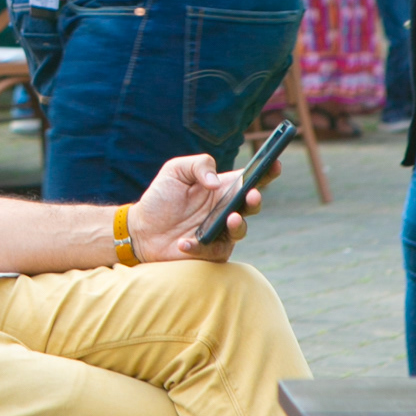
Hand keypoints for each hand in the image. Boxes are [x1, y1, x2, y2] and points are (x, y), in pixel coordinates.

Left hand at [127, 152, 274, 264]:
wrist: (140, 229)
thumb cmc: (160, 197)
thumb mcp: (175, 170)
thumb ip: (199, 165)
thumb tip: (215, 183)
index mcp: (223, 188)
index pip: (251, 179)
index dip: (267, 172)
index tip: (275, 163)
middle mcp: (226, 210)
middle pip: (251, 205)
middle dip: (256, 199)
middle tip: (252, 195)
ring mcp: (220, 232)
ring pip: (240, 231)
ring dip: (238, 225)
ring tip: (230, 218)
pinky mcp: (210, 252)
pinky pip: (213, 251)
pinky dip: (199, 246)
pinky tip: (184, 242)